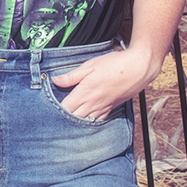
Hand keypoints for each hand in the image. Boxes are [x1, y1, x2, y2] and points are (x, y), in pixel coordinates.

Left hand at [52, 42, 166, 122]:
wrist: (138, 68)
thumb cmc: (114, 65)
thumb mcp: (89, 66)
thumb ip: (71, 76)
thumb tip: (55, 80)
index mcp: (84, 93)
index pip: (65, 109)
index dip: (56, 111)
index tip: (49, 109)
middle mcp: (93, 104)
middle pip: (74, 118)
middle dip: (64, 119)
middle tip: (56, 117)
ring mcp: (103, 107)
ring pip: (86, 121)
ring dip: (77, 122)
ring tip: (69, 121)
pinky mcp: (112, 108)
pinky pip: (98, 120)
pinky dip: (91, 121)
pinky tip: (87, 119)